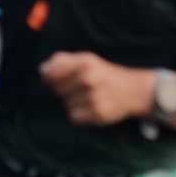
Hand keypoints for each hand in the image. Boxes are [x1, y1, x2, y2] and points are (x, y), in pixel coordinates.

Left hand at [38, 50, 153, 127]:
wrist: (133, 90)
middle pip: (56, 90)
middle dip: (63, 90)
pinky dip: (78, 114)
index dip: (48, 78)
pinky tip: (89, 107)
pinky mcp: (98, 114)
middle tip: (77, 88)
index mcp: (84, 62)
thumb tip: (42, 70)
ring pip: (65, 105)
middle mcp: (88, 78)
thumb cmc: (104, 74)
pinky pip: (74, 117)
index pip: (50, 74)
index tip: (54, 80)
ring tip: (86, 97)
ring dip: (71, 102)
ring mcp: (93, 97)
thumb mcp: (86, 59)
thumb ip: (62, 60)